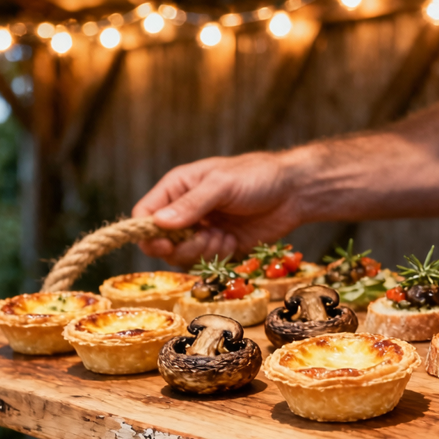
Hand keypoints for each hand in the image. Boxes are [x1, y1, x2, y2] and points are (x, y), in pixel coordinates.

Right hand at [132, 151, 305, 265]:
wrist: (294, 192)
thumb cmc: (257, 177)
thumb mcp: (222, 185)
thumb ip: (192, 204)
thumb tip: (159, 223)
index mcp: (177, 188)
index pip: (145, 214)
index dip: (147, 232)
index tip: (163, 242)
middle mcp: (184, 211)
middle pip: (159, 242)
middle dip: (179, 246)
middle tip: (203, 238)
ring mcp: (201, 230)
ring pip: (181, 256)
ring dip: (200, 252)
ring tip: (223, 236)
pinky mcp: (219, 246)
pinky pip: (204, 262)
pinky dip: (216, 256)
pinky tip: (233, 240)